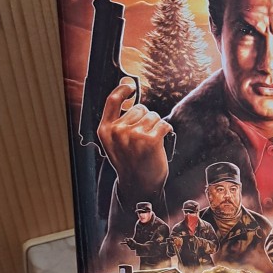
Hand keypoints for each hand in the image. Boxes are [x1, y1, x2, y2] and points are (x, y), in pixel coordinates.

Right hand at [98, 78, 172, 200]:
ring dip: (156, 126)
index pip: (112, 101)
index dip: (122, 89)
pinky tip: (161, 140)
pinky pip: (164, 124)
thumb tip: (130, 101)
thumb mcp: (114, 144)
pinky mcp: (150, 140)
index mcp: (106, 130)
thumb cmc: (130, 163)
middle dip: (146, 119)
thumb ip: (118, 124)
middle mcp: (118, 131)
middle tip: (143, 138)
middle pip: (140, 108)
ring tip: (150, 142)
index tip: (131, 86)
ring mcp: (133, 135)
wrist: (139, 187)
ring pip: (153, 115)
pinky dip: (166, 130)